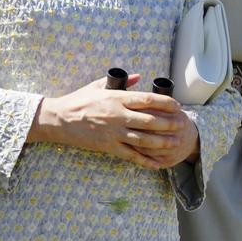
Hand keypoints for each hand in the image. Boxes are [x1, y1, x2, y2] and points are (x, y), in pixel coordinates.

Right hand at [30, 74, 194, 168]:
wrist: (59, 119)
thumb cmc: (78, 100)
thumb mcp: (98, 86)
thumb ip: (121, 82)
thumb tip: (139, 76)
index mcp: (116, 98)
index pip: (147, 100)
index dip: (166, 103)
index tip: (177, 105)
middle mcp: (118, 116)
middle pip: (151, 121)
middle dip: (170, 123)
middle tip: (182, 124)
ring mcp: (114, 133)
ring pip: (144, 139)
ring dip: (163, 142)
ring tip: (175, 143)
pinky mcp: (109, 147)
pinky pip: (131, 156)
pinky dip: (146, 161)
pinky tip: (157, 164)